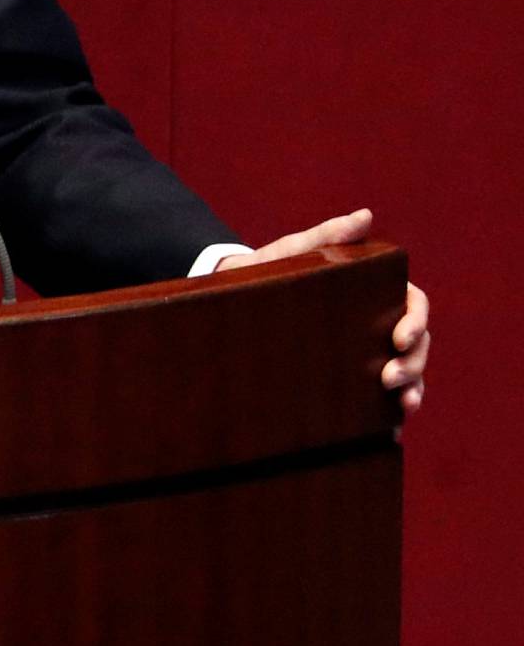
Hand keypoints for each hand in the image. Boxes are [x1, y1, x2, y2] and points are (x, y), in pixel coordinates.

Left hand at [214, 208, 429, 414]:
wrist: (229, 301)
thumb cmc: (265, 271)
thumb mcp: (292, 252)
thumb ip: (326, 236)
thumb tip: (365, 217)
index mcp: (372, 290)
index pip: (412, 302)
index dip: (416, 320)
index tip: (400, 338)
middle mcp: (375, 322)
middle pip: (417, 342)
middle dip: (415, 362)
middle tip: (389, 379)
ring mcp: (363, 351)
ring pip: (407, 371)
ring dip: (413, 388)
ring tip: (401, 405)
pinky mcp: (346, 378)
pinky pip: (377, 397)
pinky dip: (390, 413)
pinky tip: (392, 429)